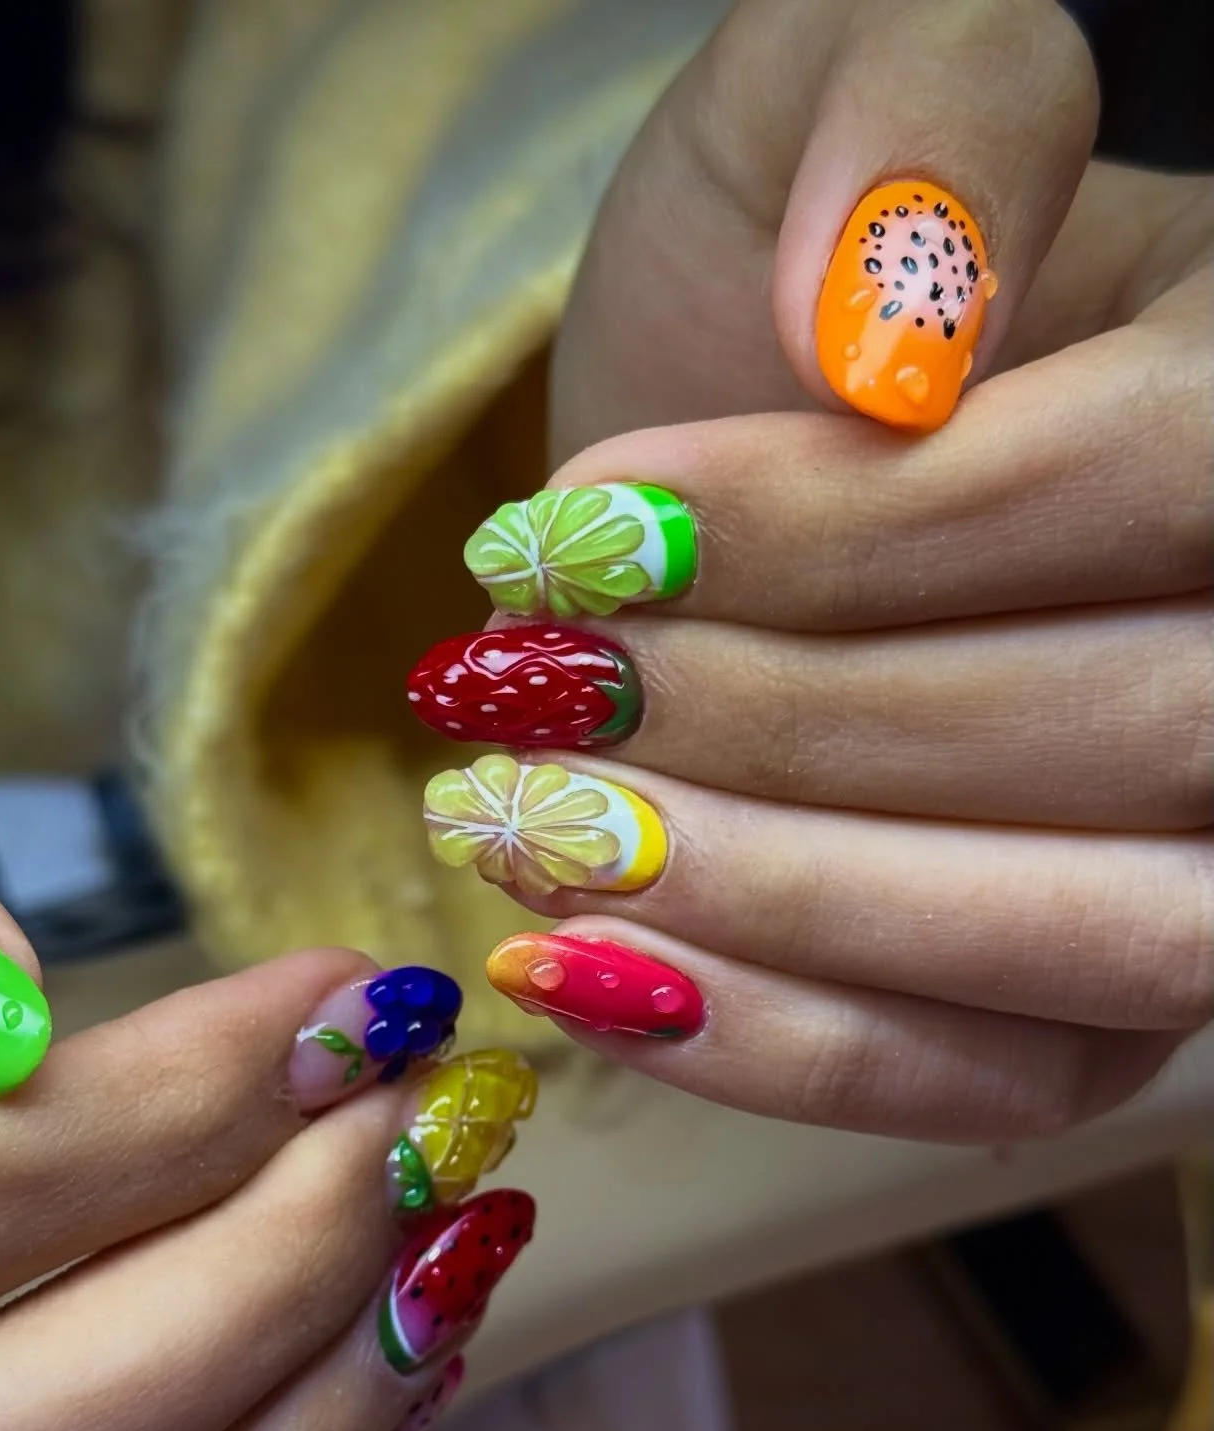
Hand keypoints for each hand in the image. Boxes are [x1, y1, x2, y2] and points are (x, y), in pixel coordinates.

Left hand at [409, 0, 1211, 1142]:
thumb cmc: (782, 262)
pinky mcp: (1090, 1007)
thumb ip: (921, 105)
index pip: (1141, 481)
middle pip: (1128, 736)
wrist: (728, 453)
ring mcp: (1201, 852)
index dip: (854, 532)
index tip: (592, 544)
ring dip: (782, 905)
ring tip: (533, 836)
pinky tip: (589, 973)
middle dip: (789, 732)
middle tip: (545, 700)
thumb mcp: (833, 81)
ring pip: (1087, 942)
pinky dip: (785, 1050)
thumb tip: (893, 336)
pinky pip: (992, 1080)